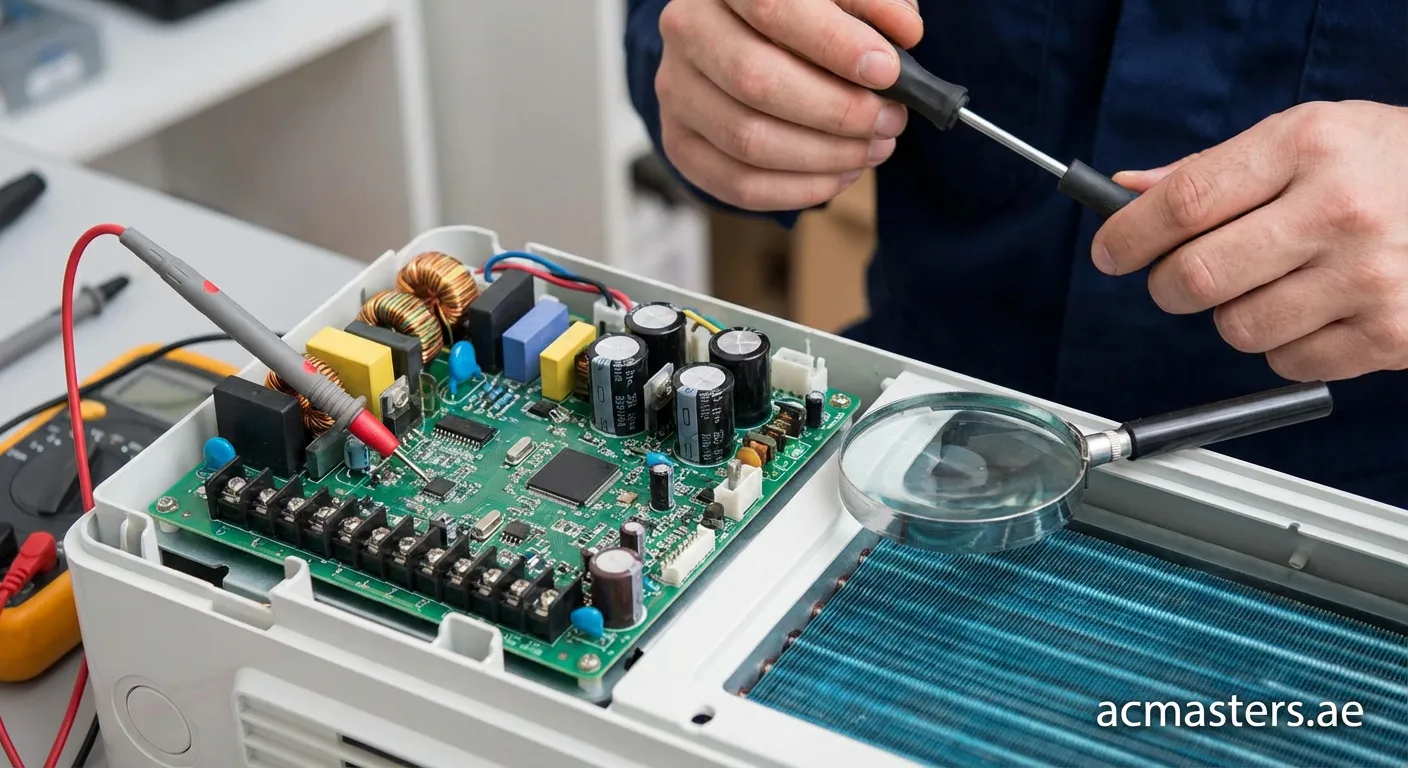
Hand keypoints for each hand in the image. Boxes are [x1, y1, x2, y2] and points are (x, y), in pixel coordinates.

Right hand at [656, 0, 921, 210]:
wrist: (740, 39)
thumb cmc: (800, 13)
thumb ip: (872, 0)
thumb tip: (904, 33)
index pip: (773, 7)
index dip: (834, 44)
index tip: (888, 71)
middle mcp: (687, 30)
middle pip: (756, 81)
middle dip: (837, 110)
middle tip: (891, 120)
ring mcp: (676, 90)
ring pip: (748, 140)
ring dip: (826, 155)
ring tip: (875, 147)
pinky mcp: (680, 142)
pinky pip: (739, 185)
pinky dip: (801, 189)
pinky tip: (841, 173)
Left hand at [1092, 101, 1407, 380]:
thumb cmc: (1389, 165)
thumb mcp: (1307, 137)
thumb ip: (1213, 171)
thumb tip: (1127, 194)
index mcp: (1308, 146)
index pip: (1184, 203)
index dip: (1128, 235)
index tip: (1111, 250)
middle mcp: (1338, 210)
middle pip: (1196, 277)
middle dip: (1169, 286)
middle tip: (1181, 278)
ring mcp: (1369, 277)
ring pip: (1236, 328)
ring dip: (1234, 315)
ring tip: (1276, 283)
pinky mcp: (1389, 335)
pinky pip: (1286, 361)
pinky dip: (1284, 345)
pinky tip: (1317, 308)